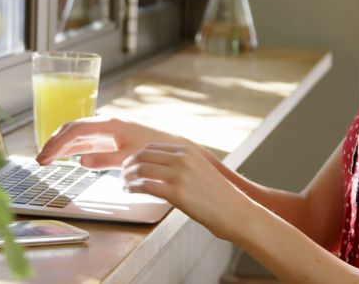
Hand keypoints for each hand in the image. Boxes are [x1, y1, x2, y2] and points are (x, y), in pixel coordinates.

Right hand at [35, 117, 180, 168]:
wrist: (171, 148)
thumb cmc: (153, 150)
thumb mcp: (128, 158)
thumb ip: (105, 160)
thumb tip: (80, 162)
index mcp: (109, 125)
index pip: (75, 130)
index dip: (57, 144)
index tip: (45, 157)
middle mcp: (105, 124)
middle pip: (71, 129)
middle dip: (53, 144)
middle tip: (40, 160)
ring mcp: (105, 131)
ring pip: (76, 135)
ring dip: (60, 146)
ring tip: (45, 160)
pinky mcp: (108, 139)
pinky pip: (84, 141)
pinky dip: (71, 148)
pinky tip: (62, 157)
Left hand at [122, 142, 252, 240]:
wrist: (235, 211)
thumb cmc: (219, 196)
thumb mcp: (201, 170)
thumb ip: (182, 165)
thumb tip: (160, 168)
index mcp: (188, 151)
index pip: (152, 147)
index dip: (137, 155)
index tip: (129, 164)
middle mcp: (183, 159)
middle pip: (143, 156)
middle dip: (128, 165)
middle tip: (122, 175)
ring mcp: (180, 175)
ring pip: (141, 170)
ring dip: (127, 177)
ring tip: (124, 185)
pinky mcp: (177, 193)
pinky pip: (146, 187)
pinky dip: (133, 189)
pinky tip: (130, 192)